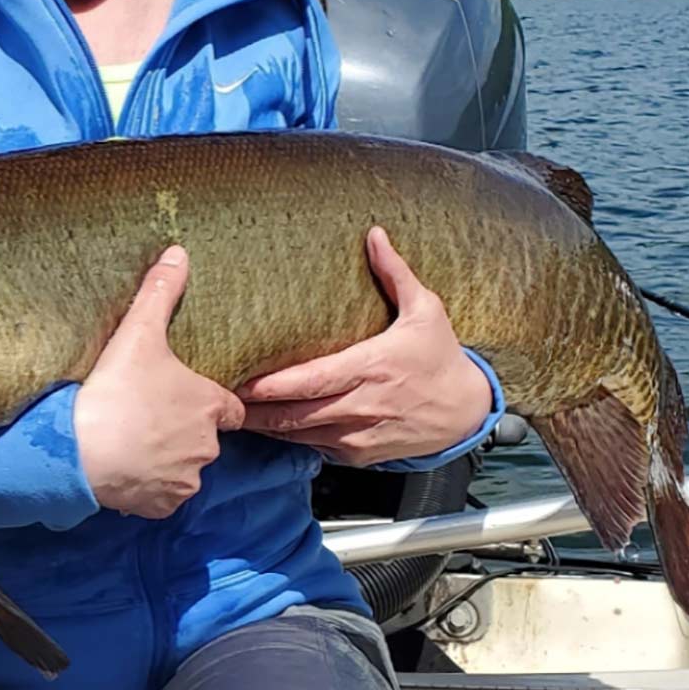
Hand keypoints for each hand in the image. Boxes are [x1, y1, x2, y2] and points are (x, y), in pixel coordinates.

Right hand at [74, 245, 244, 518]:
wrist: (77, 450)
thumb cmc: (113, 390)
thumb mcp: (137, 332)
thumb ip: (160, 291)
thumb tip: (180, 251)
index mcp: (209, 406)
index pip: (231, 408)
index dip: (212, 402)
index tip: (187, 397)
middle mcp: (206, 447)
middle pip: (205, 438)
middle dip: (184, 430)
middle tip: (148, 415)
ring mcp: (184, 480)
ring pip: (184, 468)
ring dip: (166, 459)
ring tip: (132, 441)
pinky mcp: (161, 506)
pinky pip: (161, 496)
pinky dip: (147, 486)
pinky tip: (124, 468)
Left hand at [237, 227, 492, 466]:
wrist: (470, 412)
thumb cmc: (443, 358)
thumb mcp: (426, 311)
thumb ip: (395, 273)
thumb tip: (373, 234)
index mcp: (372, 367)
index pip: (312, 380)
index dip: (272, 385)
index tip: (241, 379)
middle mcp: (363, 405)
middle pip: (295, 414)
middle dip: (254, 409)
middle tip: (218, 395)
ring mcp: (360, 435)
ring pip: (300, 435)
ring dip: (265, 426)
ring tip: (230, 410)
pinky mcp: (360, 455)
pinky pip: (315, 448)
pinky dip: (289, 439)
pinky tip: (265, 426)